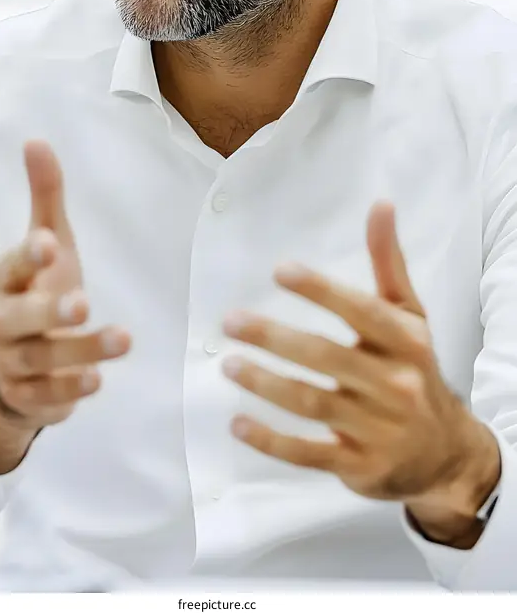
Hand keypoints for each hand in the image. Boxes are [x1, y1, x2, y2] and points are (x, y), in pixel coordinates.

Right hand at [0, 141, 130, 464]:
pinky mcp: (30, 397)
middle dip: (49, 311)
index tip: (48, 243)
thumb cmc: (37, 289)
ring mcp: (13, 363)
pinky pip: (47, 397)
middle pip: (19, 319)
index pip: (9, 267)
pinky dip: (71, 391)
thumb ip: (45, 196)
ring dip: (81, 352)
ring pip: (42, 361)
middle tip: (83, 300)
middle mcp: (1, 322)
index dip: (27, 256)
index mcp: (4, 281)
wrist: (16, 366)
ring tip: (121, 340)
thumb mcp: (48, 244)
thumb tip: (37, 141)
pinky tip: (99, 380)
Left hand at [222, 202, 499, 535]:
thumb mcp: (410, 316)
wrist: (446, 453)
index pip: (362, 312)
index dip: (322, 291)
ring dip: (266, 384)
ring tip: (228, 364)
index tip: (280, 271)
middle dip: (275, 338)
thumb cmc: (416, 370)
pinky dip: (271, 441)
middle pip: (327, 358)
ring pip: (313, 404)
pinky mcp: (359, 467)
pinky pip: (309, 454)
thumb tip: (380, 205)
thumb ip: (388, 263)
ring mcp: (377, 430)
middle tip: (231, 320)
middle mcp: (395, 385)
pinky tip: (238, 422)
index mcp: (407, 342)